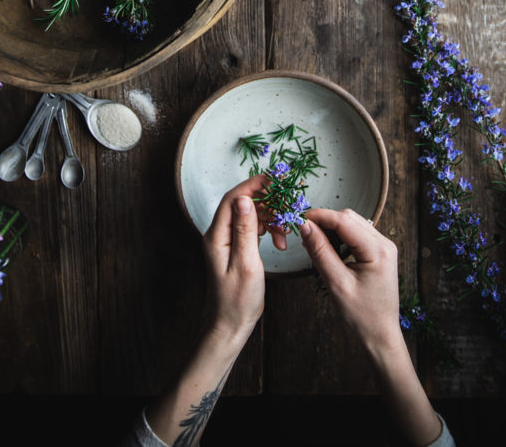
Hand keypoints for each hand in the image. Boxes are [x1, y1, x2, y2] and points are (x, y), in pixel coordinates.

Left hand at [203, 173, 278, 342]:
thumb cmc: (237, 300)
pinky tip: (279, 241)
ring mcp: (227, 241)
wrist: (229, 325)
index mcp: (217, 235)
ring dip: (270, 218)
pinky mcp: (236, 248)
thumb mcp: (246, 264)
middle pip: (242, 204)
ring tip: (285, 231)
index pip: (233, 199)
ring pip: (250, 216)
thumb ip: (245, 230)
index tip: (273, 179)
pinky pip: (253, 229)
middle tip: (287, 202)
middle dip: (266, 200)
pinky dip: (268, 231)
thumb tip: (246, 199)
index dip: (252, 185)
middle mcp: (220, 234)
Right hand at [300, 207, 400, 355]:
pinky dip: (340, 238)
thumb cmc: (360, 316)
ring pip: (351, 224)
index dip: (319, 216)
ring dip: (332, 230)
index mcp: (378, 250)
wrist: (380, 337)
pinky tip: (331, 253)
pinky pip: (356, 235)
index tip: (298, 219)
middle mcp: (384, 243)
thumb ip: (320, 251)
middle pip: (348, 218)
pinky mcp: (379, 252)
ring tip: (317, 248)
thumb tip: (304, 226)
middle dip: (325, 223)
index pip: (344, 220)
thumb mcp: (336, 283)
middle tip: (305, 237)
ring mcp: (383, 247)